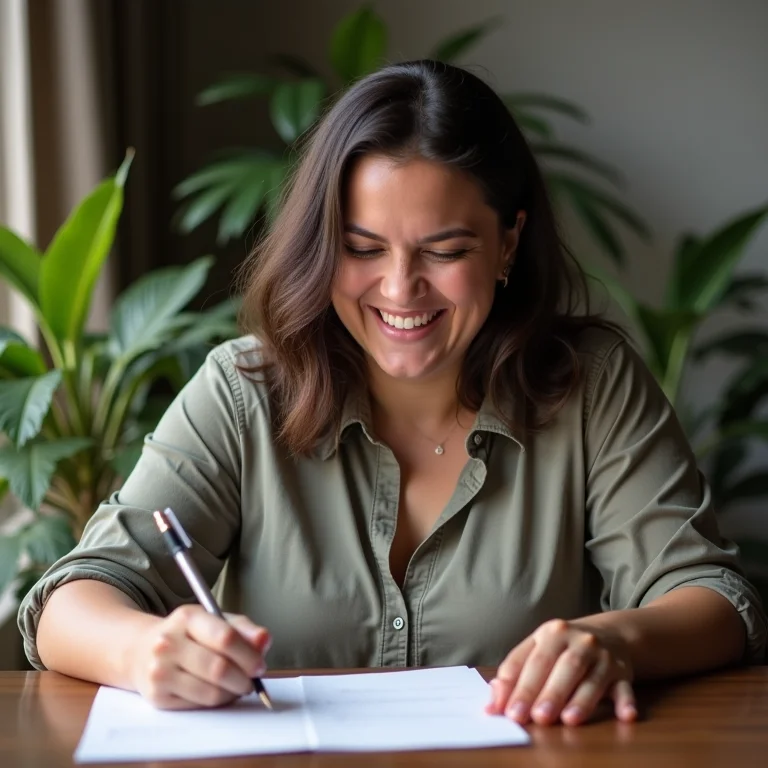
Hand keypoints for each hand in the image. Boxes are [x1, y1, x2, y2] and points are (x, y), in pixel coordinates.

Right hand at [127, 604, 270, 709]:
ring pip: (211, 692)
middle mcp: (168, 642)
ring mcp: (160, 671)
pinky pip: (198, 705)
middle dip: (244, 679)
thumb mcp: (215, 621)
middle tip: (252, 681)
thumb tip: (264, 640)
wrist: (142, 650)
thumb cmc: (188, 635)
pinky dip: (216, 702)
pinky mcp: (157, 696)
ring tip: (236, 686)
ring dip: (232, 693)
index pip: (225, 637)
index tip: (260, 665)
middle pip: (219, 668)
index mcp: (187, 617)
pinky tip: (218, 692)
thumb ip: (243, 629)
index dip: (248, 655)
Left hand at [486, 618, 636, 725]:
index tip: (507, 711)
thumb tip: (493, 702)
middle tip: (535, 717)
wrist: (608, 634)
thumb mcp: (537, 649)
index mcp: (551, 633)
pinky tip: (625, 715)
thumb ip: (514, 672)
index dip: (519, 686)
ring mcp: (603, 656)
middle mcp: (578, 641)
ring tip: (568, 720)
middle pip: (563, 667)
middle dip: (548, 693)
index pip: (532, 660)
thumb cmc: (563, 647)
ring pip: (592, 678)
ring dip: (581, 700)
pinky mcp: (623, 672)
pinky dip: (626, 702)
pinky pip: (625, 688)